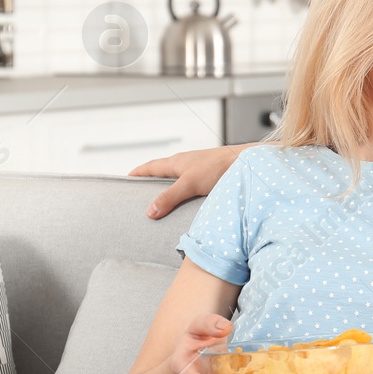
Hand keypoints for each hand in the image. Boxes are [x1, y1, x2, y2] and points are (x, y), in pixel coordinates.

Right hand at [130, 145, 245, 218]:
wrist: (246, 163)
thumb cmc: (219, 167)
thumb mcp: (189, 183)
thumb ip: (169, 197)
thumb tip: (150, 211)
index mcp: (176, 162)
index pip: (150, 167)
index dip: (137, 173)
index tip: (126, 179)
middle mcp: (185, 164)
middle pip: (162, 172)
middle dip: (150, 181)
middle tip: (140, 193)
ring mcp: (198, 170)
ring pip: (177, 179)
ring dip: (168, 188)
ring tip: (162, 202)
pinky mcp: (209, 177)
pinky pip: (190, 185)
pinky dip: (183, 193)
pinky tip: (187, 203)